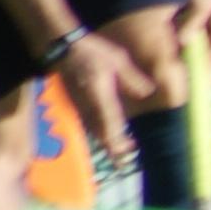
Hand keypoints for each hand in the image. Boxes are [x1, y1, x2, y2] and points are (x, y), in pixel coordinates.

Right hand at [54, 30, 136, 162]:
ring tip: (118, 152)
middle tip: (124, 162)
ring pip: (91, 129)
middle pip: (100, 131)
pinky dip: (95, 132)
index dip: (118, 139)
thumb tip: (148, 93)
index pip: (111, 121)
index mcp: (100, 93)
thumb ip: (132, 79)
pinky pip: (84, 122)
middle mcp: (87, 103)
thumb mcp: (118, 61)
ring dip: (104, 142)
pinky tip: (104, 136)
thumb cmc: (92, 51)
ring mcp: (77, 104)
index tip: (128, 150)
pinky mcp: (72, 103)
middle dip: (112, 147)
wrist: (62, 47)